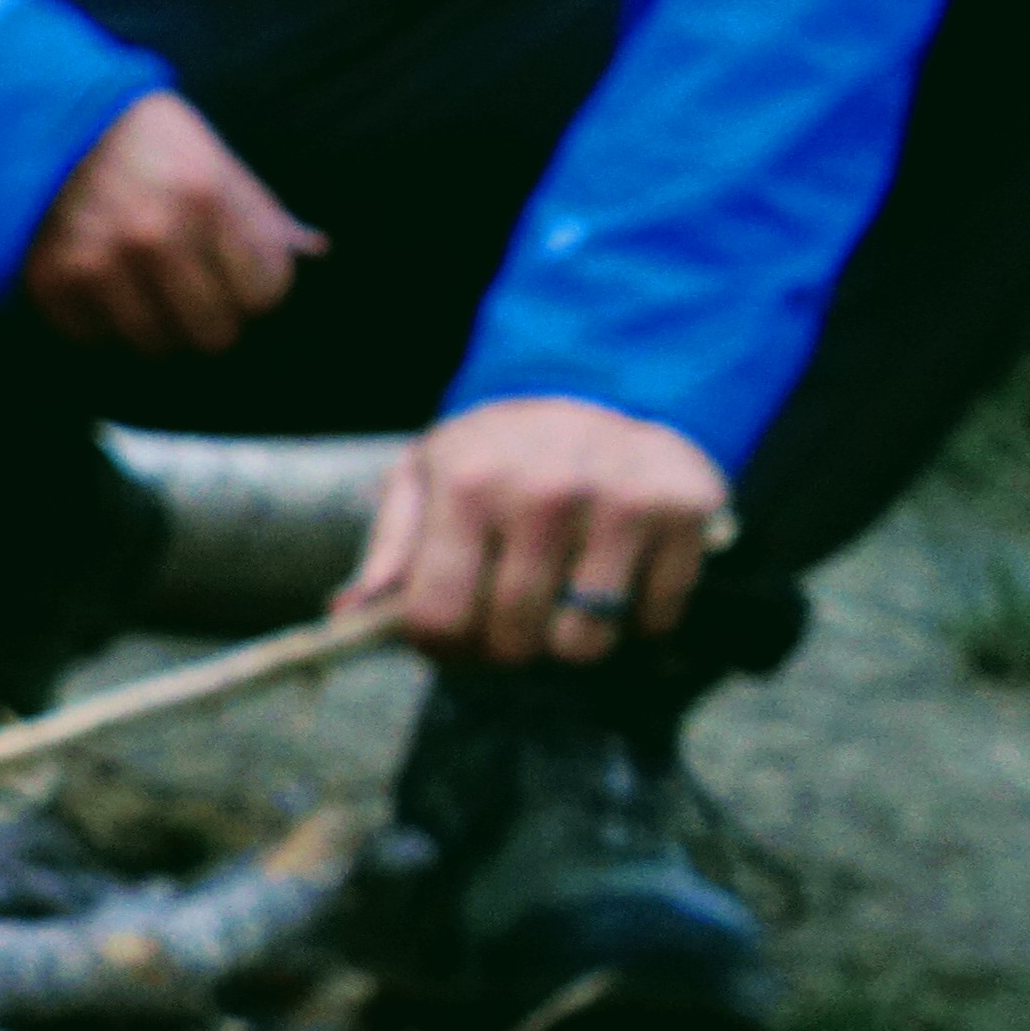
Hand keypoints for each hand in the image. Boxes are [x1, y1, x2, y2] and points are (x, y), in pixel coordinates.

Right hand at [21, 92, 327, 357]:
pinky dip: (102, 324)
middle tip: (194, 297)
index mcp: (206, 196)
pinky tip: (103, 290)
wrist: (42, 120)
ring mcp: (98, 262)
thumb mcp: (212, 158)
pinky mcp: (51, 281)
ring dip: (156, 327)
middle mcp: (153, 235)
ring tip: (147, 295)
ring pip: (154, 345)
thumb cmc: (143, 140)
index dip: (256, 290)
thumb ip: (260, 212)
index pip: (263, 294)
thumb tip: (314, 252)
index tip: (238, 278)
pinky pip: (95, 339)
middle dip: (211, 318)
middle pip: (213, 333)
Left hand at [342, 396, 732, 668]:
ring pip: (585, 642)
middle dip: (506, 647)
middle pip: (512, 639)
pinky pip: (654, 617)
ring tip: (563, 598)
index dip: (441, 648)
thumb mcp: (426, 475)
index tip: (453, 638)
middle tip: (512, 618)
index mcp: (467, 486)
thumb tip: (348, 613)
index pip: (438, 618)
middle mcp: (544, 492)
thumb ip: (389, 547)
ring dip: (571, 641)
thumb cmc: (499, 449)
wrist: (605, 382)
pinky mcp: (682, 511)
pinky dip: (636, 616)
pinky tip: (619, 573)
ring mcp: (620, 501)